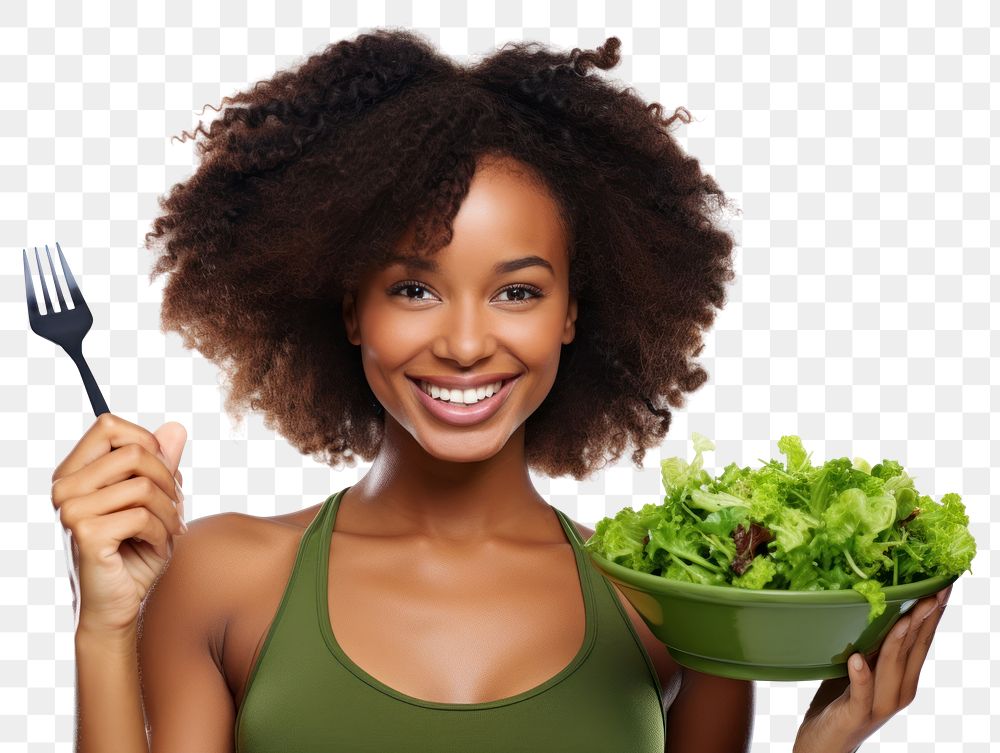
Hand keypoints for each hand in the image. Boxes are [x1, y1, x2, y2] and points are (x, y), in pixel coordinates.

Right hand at [51, 413, 187, 637]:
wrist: (118, 605)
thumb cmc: (135, 551)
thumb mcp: (155, 500)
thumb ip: (162, 463)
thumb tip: (176, 427)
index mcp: (74, 473)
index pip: (109, 426)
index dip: (147, 443)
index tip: (161, 472)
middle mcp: (65, 487)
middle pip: (134, 452)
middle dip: (168, 480)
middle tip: (175, 507)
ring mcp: (71, 509)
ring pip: (144, 486)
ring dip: (170, 512)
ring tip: (169, 531)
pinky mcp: (86, 532)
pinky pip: (143, 516)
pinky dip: (163, 534)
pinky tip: (156, 548)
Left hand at [792, 583, 952, 752]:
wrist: (825, 745)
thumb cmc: (840, 701)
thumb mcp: (860, 667)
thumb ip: (872, 645)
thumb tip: (874, 605)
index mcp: (903, 678)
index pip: (922, 641)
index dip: (933, 614)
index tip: (942, 585)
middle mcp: (898, 690)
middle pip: (914, 649)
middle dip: (924, 618)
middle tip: (934, 590)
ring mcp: (879, 704)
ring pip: (893, 666)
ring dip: (898, 640)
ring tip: (903, 616)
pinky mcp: (856, 714)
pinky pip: (861, 693)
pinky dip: (861, 676)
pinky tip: (857, 659)